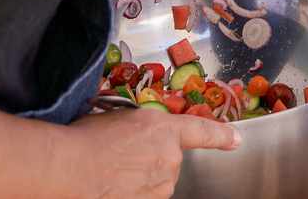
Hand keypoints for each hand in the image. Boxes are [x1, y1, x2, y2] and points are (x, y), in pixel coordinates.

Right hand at [69, 107, 238, 197]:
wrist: (71, 167)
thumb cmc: (88, 138)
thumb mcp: (122, 117)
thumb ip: (144, 126)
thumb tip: (142, 135)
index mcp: (165, 129)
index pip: (202, 131)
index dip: (221, 136)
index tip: (235, 140)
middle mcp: (170, 159)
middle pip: (169, 161)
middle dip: (150, 159)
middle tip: (120, 155)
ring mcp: (161, 187)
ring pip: (157, 183)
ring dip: (140, 179)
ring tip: (111, 172)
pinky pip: (145, 196)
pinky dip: (132, 193)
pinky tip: (112, 187)